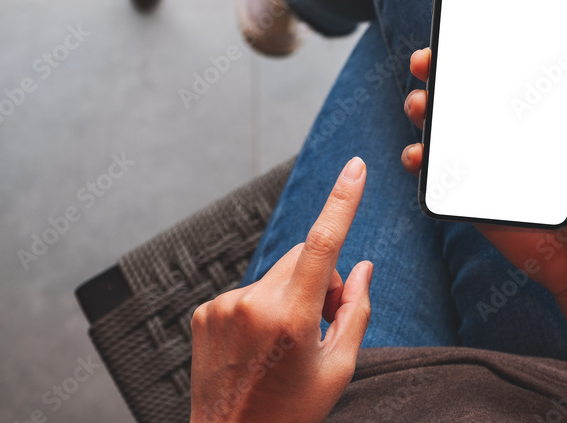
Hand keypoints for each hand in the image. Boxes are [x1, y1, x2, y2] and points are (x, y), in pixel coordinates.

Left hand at [190, 157, 372, 422]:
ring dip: (290, 294)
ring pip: (276, 275)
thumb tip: (362, 267)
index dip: (343, 200)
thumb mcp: (338, 368)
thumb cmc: (290, 412)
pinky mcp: (205, 311)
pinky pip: (249, 291)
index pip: (323, 243)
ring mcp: (222, 306)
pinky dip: (262, 307)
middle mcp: (251, 303)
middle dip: (320, 279)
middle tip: (324, 322)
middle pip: (303, 257)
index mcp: (289, 318)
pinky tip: (260, 345)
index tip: (355, 169)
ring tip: (288, 343)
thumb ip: (355, 310)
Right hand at [402, 41, 566, 360]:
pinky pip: (434, 173)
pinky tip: (419, 156)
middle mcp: (504, 133)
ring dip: (421, 110)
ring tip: (421, 108)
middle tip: (425, 65)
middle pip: (460, 93)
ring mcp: (484, 163)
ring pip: (440, 127)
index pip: (499, 72)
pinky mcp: (469, 195)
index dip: (475, 49)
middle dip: (434, 72)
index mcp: (536, 114)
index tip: (457, 33)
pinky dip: (418, 160)